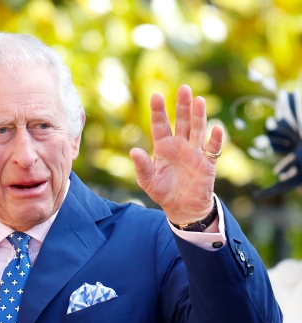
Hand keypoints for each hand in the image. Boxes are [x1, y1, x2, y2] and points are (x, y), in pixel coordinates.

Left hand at [130, 85, 221, 226]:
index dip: (158, 112)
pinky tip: (215, 129)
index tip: (156, 96)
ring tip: (198, 100)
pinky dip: (214, 139)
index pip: (160, 126)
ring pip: (197, 129)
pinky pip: (212, 148)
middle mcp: (180, 145)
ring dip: (198, 116)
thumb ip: (141, 167)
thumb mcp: (148, 182)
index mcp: (163, 148)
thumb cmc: (163, 192)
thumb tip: (133, 151)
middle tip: (183, 89)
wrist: (182, 207)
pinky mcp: (208, 162)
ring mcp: (195, 152)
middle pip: (181, 122)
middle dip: (182, 106)